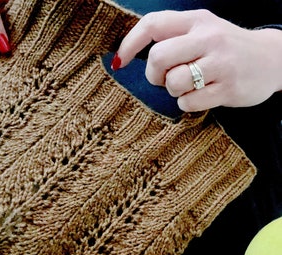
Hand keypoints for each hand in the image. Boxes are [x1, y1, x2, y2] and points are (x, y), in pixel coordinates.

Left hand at [113, 9, 281, 111]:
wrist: (273, 60)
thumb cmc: (227, 48)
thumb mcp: (203, 31)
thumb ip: (174, 38)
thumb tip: (135, 56)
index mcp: (197, 21)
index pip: (153, 25)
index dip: (130, 44)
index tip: (119, 62)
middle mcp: (208, 38)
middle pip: (158, 58)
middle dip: (153, 75)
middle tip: (163, 79)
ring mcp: (219, 64)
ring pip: (173, 83)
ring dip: (173, 90)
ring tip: (189, 86)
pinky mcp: (227, 89)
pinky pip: (188, 102)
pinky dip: (187, 103)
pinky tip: (201, 96)